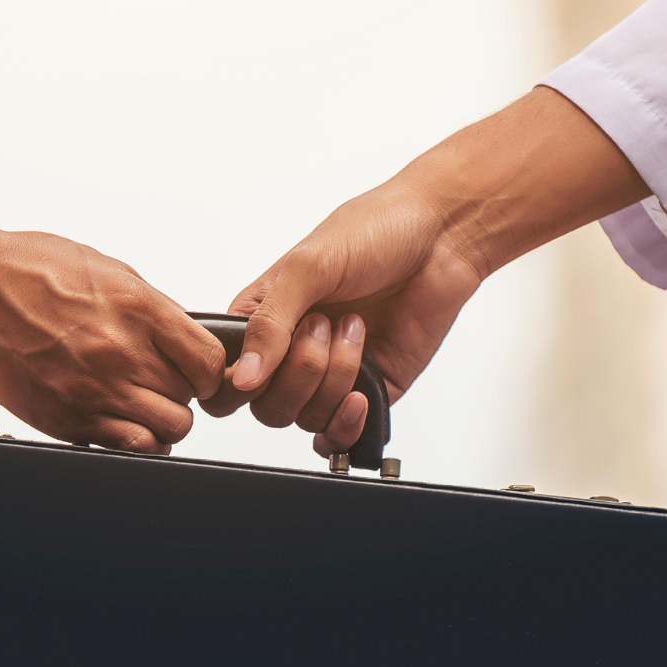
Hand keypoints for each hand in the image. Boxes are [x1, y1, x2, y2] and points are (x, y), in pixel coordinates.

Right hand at [0, 186, 224, 452]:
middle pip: (188, 400)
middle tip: (157, 384)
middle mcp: (121, 353)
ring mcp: (93, 391)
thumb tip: (182, 338)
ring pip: (167, 432)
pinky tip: (115, 423)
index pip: (208, 362)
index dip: (207, 372)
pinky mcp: (65, 419)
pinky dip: (130, 442)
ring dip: (159, 422)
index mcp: (137, 309)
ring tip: (137, 406)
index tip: (195, 372)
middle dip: (179, 394)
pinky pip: (126, 449)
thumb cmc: (26, 267)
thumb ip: (150, 308)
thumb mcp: (105, 270)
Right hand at [202, 190, 481, 453]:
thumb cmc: (374, 231)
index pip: (225, 376)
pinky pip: (339, 435)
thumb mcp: (308, 266)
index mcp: (263, 318)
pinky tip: (360, 394)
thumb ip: (270, 324)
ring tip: (356, 329)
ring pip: (304, 419)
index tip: (264, 358)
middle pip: (266, 407)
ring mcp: (329, 374)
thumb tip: (243, 378)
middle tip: (324, 324)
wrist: (442, 236)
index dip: (237, 380)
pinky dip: (345, 424)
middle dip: (299, 372)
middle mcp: (290, 351)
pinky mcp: (369, 391)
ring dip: (333, 379)